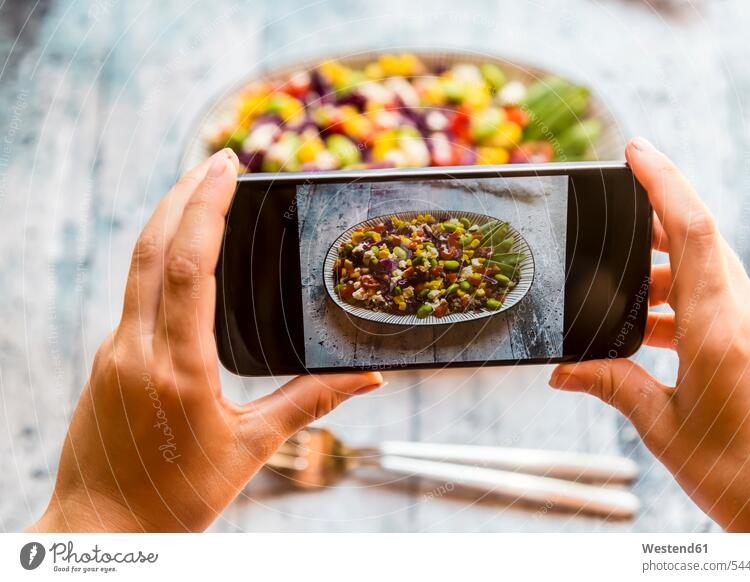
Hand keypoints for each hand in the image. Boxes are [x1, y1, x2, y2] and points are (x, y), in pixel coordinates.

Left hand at [28, 150, 382, 531]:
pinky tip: (182, 253)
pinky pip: (134, 293)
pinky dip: (159, 256)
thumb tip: (368, 379)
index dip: (208, 207)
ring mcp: (115, 352)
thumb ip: (309, 403)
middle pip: (153, 247)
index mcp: (178, 367)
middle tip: (220, 159)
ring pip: (137, 265)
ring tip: (201, 189)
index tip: (228, 166)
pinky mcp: (108, 360)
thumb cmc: (175, 499)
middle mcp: (136, 349)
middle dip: (184, 192)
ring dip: (168, 218)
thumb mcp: (251, 449)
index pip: (189, 265)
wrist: (101, 532)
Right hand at [550, 138, 749, 531]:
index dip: (665, 183)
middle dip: (655, 219)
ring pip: (709, 269)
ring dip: (662, 271)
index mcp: (719, 331)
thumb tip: (562, 371)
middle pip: (702, 240)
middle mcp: (747, 318)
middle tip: (612, 215)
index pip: (695, 232)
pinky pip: (717, 300)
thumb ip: (611, 385)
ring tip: (619, 294)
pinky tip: (647, 330)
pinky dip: (678, 302)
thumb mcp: (660, 426)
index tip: (635, 151)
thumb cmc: (734, 474)